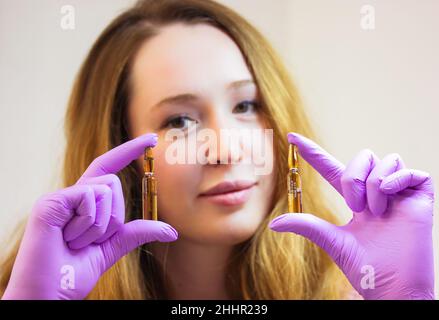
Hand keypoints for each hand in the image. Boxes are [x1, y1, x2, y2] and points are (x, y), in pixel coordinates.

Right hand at [2, 133, 177, 299]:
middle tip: (89, 241)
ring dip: (99, 226)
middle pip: (112, 182)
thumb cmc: (75, 271)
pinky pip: (89, 197)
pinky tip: (68, 237)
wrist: (50, 292)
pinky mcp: (51, 202)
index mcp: (86, 202)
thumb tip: (172, 231)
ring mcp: (61, 197)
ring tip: (76, 242)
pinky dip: (88, 223)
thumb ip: (138, 233)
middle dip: (113, 218)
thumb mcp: (113, 248)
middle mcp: (73, 195)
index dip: (129, 150)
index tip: (151, 139)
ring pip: (104, 189)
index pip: (109, 166)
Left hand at [269, 132, 434, 299]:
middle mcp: (376, 193)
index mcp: (356, 201)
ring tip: (375, 211)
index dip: (313, 153)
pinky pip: (411, 171)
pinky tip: (388, 199)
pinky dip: (396, 179)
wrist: (394, 288)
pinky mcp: (420, 199)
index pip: (332, 169)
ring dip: (372, 183)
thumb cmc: (366, 268)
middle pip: (362, 157)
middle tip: (355, 206)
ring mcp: (399, 194)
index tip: (292, 137)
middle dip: (352, 176)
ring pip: (384, 160)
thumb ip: (306, 225)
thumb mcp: (332, 241)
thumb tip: (273, 223)